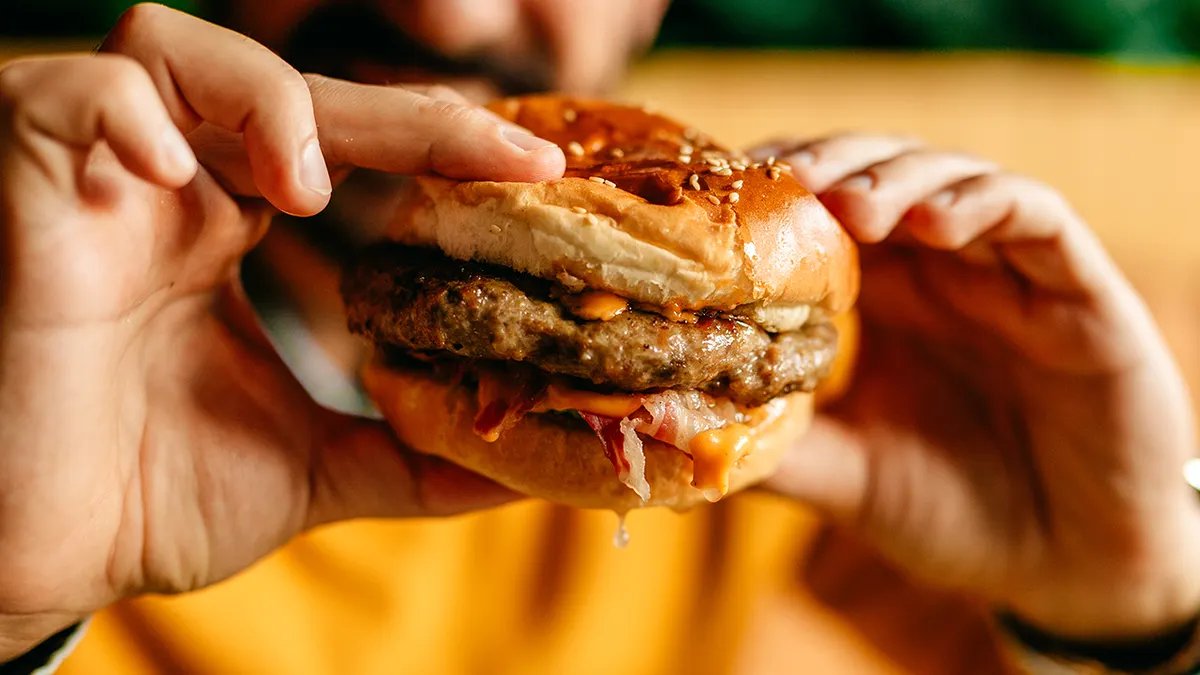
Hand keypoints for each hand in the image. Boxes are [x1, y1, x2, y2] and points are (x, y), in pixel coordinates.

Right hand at [0, 4, 562, 658]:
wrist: (38, 563)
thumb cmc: (148, 501)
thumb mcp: (311, 470)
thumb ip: (407, 459)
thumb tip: (518, 471)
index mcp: (230, 229)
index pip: (349, 144)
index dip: (442, 141)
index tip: (536, 169)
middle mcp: (170, 189)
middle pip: (291, 88)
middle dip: (404, 114)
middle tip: (498, 156)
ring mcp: (97, 182)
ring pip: (172, 48)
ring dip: (266, 98)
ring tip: (308, 189)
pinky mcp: (24, 190)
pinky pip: (67, 96)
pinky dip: (125, 113)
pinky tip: (175, 174)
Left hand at [756, 134, 1199, 640]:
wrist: (1070, 569)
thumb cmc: (955, 514)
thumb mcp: (847, 478)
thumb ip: (774, 447)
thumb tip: (666, 426)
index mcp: (885, 302)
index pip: (822, 217)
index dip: (773, 197)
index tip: (718, 196)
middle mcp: (942, 272)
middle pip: (877, 176)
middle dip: (826, 168)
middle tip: (779, 180)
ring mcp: (1009, 274)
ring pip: (951, 178)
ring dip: (897, 177)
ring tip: (851, 205)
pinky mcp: (1079, 290)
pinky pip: (1036, 218)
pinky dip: (984, 204)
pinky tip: (935, 223)